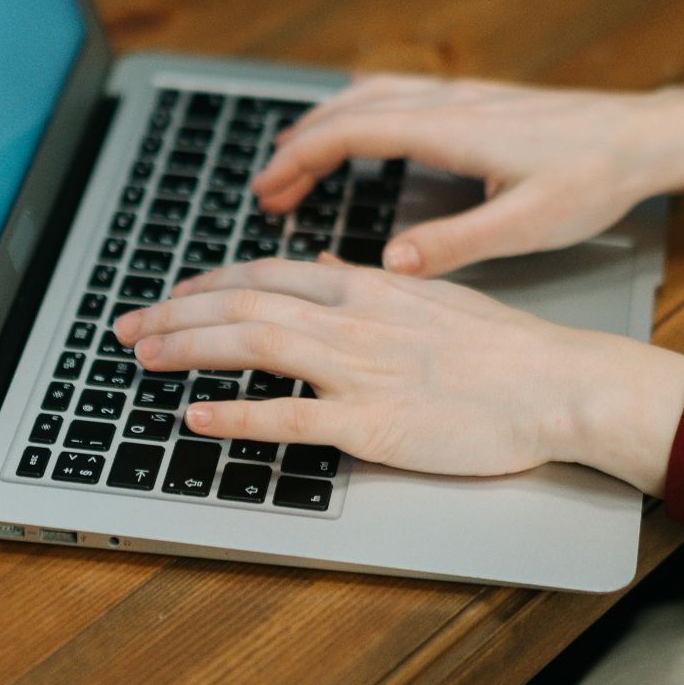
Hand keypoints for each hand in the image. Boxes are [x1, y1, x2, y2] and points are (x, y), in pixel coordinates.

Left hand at [111, 255, 683, 493]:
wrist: (556, 383)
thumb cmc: (504, 350)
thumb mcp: (430, 295)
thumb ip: (367, 281)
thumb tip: (320, 261)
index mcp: (365, 285)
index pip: (264, 273)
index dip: (205, 284)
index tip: (170, 296)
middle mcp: (352, 319)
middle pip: (242, 304)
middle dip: (174, 314)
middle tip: (126, 328)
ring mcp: (359, 370)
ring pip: (254, 345)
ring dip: (188, 348)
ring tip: (141, 358)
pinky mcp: (372, 423)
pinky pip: (291, 418)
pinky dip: (236, 414)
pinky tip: (197, 416)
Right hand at [252, 73, 683, 277]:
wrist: (648, 136)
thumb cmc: (594, 180)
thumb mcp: (527, 225)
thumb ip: (454, 244)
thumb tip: (387, 267)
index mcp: (451, 130)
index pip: (351, 133)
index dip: (300, 161)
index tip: (267, 193)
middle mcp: (449, 102)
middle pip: (349, 111)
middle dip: (299, 149)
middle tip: (268, 194)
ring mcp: (463, 94)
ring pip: (371, 96)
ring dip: (325, 127)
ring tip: (294, 162)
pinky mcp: (479, 98)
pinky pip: (397, 92)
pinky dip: (358, 111)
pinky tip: (357, 123)